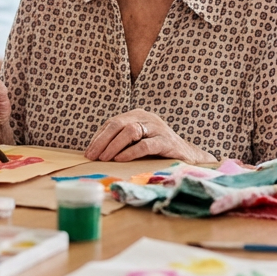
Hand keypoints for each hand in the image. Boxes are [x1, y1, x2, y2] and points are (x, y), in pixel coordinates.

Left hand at [84, 109, 214, 162]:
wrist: (188, 157)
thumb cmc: (158, 151)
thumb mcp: (137, 142)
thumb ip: (121, 142)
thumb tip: (95, 154)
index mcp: (137, 115)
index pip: (112, 123)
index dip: (98, 137)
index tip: (88, 152)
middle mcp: (146, 118)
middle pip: (118, 124)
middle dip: (102, 141)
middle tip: (92, 156)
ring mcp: (157, 128)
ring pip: (130, 131)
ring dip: (114, 145)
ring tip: (104, 158)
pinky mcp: (166, 141)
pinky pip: (146, 144)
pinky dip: (131, 152)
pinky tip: (120, 159)